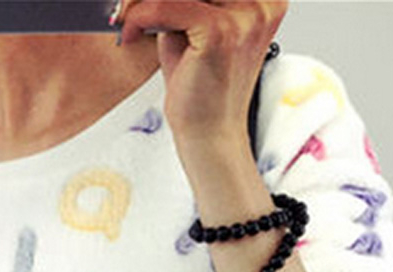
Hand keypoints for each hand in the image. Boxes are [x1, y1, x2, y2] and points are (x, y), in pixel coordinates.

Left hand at [116, 0, 287, 153]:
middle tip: (130, 4)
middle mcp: (262, 1)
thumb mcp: (190, 25)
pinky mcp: (221, 33)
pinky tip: (132, 33)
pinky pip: (167, 5)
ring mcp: (246, 16)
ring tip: (130, 18)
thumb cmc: (201, 87)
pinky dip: (141, 16)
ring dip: (143, 0)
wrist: (210, 136)